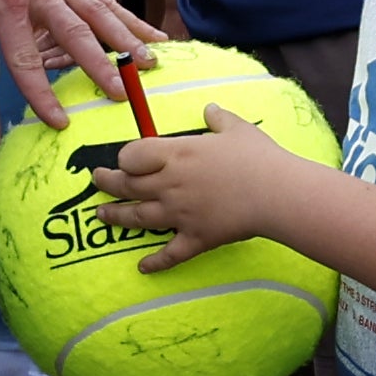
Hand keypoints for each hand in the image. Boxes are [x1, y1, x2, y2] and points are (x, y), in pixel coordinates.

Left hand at [0, 0, 152, 124]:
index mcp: (6, 1)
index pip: (24, 58)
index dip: (41, 92)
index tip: (59, 120)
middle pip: (75, 35)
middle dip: (100, 67)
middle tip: (122, 94)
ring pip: (99, 13)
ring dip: (126, 40)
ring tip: (150, 63)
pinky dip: (127, 16)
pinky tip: (150, 32)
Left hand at [92, 101, 287, 271]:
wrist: (277, 193)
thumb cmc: (257, 157)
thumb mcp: (236, 128)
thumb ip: (218, 118)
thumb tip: (209, 108)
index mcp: (177, 154)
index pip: (132, 155)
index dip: (125, 156)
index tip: (126, 158)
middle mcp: (170, 184)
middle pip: (127, 185)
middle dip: (108, 183)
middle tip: (98, 181)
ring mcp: (180, 214)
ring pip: (137, 217)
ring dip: (115, 216)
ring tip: (101, 215)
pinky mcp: (195, 238)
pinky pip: (169, 253)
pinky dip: (155, 262)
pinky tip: (142, 266)